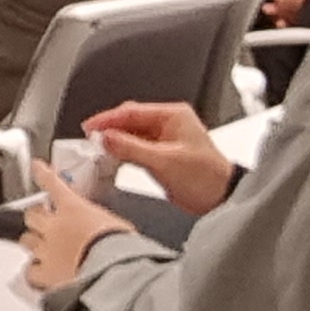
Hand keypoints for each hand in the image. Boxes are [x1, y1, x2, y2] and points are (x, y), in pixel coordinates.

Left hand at [22, 162, 132, 289]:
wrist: (112, 273)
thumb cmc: (121, 247)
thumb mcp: (118, 225)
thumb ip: (104, 223)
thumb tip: (110, 229)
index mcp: (74, 208)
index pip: (53, 183)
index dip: (42, 174)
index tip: (36, 167)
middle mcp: (55, 227)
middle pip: (32, 214)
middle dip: (36, 216)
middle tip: (41, 219)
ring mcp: (46, 250)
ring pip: (26, 240)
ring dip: (32, 242)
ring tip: (39, 247)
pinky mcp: (45, 274)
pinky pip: (30, 271)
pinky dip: (33, 272)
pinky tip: (38, 273)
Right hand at [84, 99, 238, 214]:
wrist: (220, 199)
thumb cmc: (206, 178)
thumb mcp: (164, 161)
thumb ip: (132, 148)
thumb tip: (107, 138)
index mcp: (173, 116)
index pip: (132, 111)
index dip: (108, 118)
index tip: (89, 127)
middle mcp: (169, 124)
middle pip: (130, 121)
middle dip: (109, 129)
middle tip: (90, 140)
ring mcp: (165, 139)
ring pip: (132, 135)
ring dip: (115, 142)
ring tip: (98, 150)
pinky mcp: (162, 155)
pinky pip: (136, 148)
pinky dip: (123, 152)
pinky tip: (113, 158)